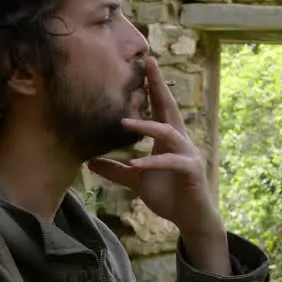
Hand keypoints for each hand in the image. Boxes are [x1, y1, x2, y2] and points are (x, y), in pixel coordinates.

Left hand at [87, 57, 224, 241]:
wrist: (190, 218)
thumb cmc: (169, 196)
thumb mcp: (137, 181)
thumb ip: (117, 170)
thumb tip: (91, 161)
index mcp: (167, 139)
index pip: (159, 107)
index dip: (152, 86)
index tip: (144, 64)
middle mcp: (179, 141)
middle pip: (169, 107)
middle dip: (159, 85)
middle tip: (149, 63)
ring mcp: (187, 154)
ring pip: (168, 132)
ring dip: (147, 126)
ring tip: (125, 122)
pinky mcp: (191, 170)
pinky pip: (171, 161)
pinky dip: (154, 162)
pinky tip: (137, 164)